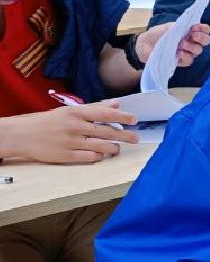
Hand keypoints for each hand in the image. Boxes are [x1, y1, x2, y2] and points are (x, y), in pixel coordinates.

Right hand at [0, 103, 138, 162]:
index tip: (134, 120)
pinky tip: (102, 155)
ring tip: (117, 148)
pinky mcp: (66, 156)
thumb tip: (117, 104)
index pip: (105, 114)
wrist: (23, 135)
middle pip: (107, 132)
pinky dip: (99, 157)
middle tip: (135, 138)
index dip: (122, 117)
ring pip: (101, 147)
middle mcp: (75, 127)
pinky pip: (90, 158)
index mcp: (76, 113)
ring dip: (113, 148)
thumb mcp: (70, 111)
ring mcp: (71, 142)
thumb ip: (94, 108)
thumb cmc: (49, 122)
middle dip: (124, 136)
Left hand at [134, 23, 209, 66]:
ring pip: (198, 51)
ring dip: (191, 47)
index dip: (203, 29)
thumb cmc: (157, 34)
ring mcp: (188, 52)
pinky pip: (189, 60)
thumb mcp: (168, 27)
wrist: (144, 45)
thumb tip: (189, 27)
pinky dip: (185, 56)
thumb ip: (180, 27)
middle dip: (201, 38)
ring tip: (181, 45)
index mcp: (191, 31)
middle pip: (206, 41)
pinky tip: (178, 54)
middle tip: (193, 36)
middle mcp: (192, 41)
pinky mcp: (182, 61)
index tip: (195, 27)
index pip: (205, 30)